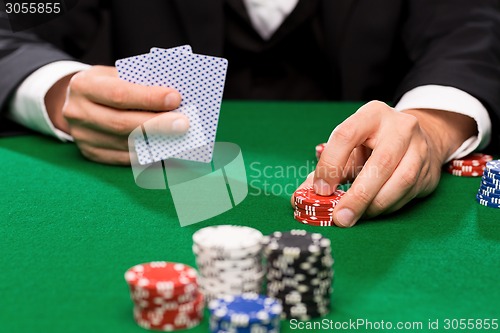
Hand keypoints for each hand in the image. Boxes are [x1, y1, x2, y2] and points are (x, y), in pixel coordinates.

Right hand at [45, 66, 187, 164]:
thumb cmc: (105, 85)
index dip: (149, 98)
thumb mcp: (114, 75)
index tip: (175, 98)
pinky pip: (125, 158)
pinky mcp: (91, 154)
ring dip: (156, 141)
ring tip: (179, 136)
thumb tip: (173, 98)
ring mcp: (83, 137)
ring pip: (125, 143)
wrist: (75, 102)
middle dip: (157, 123)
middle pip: (122, 123)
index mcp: (84, 86)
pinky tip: (166, 148)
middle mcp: (78, 113)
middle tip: (183, 123)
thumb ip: (138, 83)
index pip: (119, 94)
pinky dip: (148, 153)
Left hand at [295, 101, 476, 226]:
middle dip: (358, 195)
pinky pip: (408, 193)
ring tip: (355, 216)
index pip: (346, 135)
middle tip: (340, 218)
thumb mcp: (348, 149)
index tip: (321, 190)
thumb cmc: (371, 145)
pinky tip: (372, 211)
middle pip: (380, 163)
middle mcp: (400, 127)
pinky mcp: (429, 169)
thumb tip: (300, 199)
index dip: (331, 164)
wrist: (415, 138)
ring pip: (400, 180)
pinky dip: (387, 206)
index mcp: (371, 115)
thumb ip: (326, 170)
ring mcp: (419, 147)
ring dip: (375, 205)